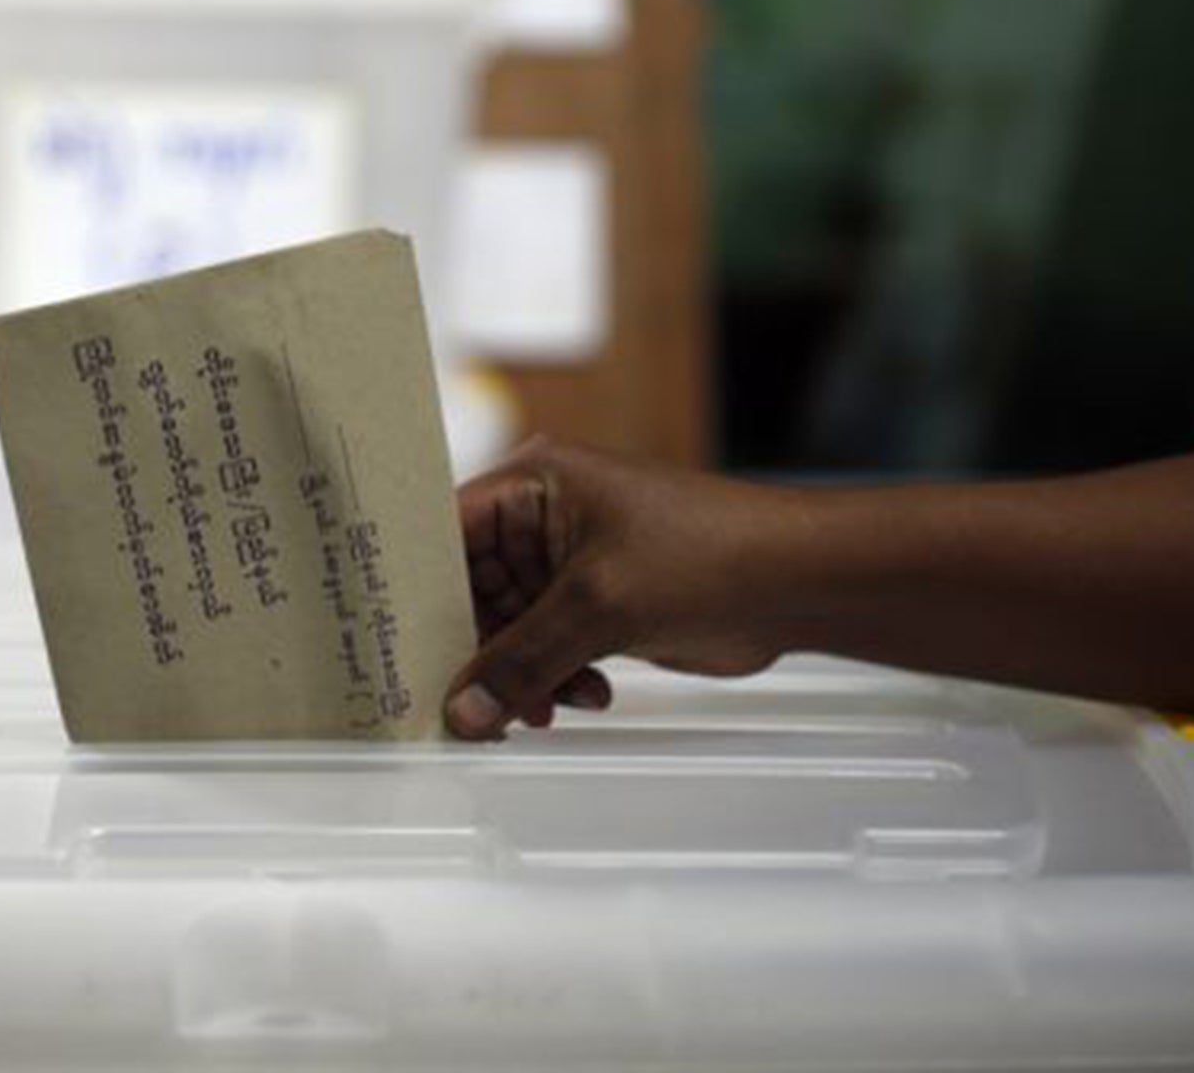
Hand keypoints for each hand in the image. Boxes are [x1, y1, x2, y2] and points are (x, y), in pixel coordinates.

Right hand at [443, 437, 801, 738]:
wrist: (799, 583)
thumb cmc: (712, 552)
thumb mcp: (600, 605)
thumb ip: (523, 660)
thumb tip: (463, 710)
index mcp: (534, 483)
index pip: (445, 532)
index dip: (416, 589)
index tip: (394, 644)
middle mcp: (544, 518)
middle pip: (471, 590)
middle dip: (478, 650)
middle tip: (472, 705)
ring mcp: (571, 563)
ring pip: (508, 629)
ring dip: (522, 674)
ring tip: (547, 706)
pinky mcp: (598, 604)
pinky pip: (547, 648)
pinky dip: (556, 678)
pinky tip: (588, 695)